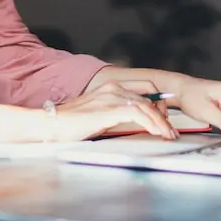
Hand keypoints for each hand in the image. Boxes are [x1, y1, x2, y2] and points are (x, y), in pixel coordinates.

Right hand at [48, 81, 176, 141]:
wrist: (52, 124)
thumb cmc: (71, 124)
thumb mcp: (98, 115)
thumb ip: (114, 114)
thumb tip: (132, 123)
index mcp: (110, 86)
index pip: (143, 89)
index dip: (156, 103)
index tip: (162, 119)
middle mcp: (113, 87)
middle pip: (149, 94)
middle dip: (163, 112)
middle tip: (169, 128)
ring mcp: (111, 96)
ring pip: (146, 105)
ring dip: (160, 121)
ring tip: (168, 134)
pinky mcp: (110, 109)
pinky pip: (139, 113)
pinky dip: (151, 123)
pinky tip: (156, 132)